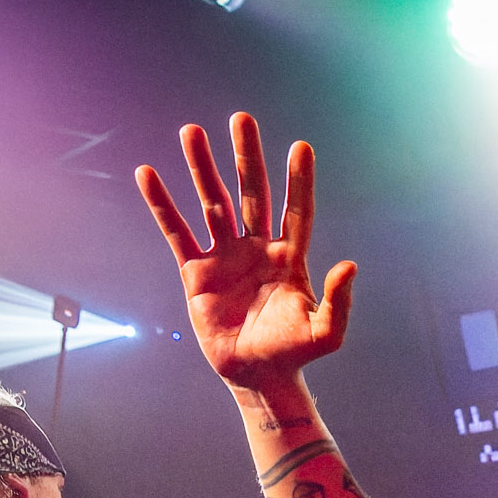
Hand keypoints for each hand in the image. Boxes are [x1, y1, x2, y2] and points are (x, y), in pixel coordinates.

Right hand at [137, 113, 357, 390]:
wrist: (257, 378)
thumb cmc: (294, 355)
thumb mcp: (325, 333)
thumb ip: (339, 302)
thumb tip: (349, 265)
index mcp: (290, 257)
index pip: (296, 210)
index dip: (298, 181)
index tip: (301, 147)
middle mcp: (257, 248)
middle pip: (251, 193)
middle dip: (246, 157)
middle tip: (241, 119)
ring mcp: (226, 256)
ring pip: (212, 202)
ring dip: (202, 168)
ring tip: (192, 131)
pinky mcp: (196, 272)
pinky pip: (177, 231)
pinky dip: (162, 204)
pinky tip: (148, 174)